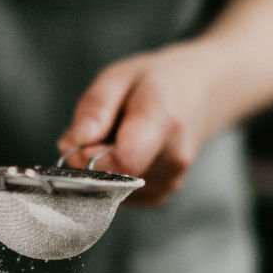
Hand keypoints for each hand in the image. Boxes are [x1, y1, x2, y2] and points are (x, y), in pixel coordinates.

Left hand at [58, 44, 215, 206]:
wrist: (201, 94)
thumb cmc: (155, 82)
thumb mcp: (119, 76)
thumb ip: (95, 108)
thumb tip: (71, 146)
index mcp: (164, 120)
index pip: (123, 162)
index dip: (91, 158)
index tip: (80, 140)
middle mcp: (173, 158)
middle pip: (113, 179)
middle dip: (90, 161)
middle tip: (99, 131)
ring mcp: (170, 182)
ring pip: (111, 190)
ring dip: (100, 169)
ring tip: (116, 139)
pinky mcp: (160, 196)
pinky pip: (119, 195)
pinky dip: (111, 177)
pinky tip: (125, 153)